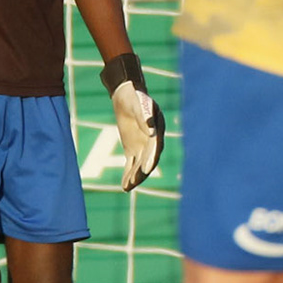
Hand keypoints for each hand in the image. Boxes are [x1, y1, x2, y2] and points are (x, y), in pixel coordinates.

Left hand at [99, 53, 165, 191]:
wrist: (126, 95)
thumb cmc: (134, 97)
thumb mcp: (138, 104)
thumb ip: (144, 116)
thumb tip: (151, 130)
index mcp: (158, 130)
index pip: (156, 147)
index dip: (152, 158)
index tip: (146, 169)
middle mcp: (153, 141)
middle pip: (149, 159)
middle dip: (142, 171)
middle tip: (134, 182)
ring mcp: (143, 146)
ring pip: (140, 164)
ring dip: (135, 176)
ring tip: (127, 187)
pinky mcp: (133, 149)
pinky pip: (131, 164)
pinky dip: (128, 174)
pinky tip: (124, 186)